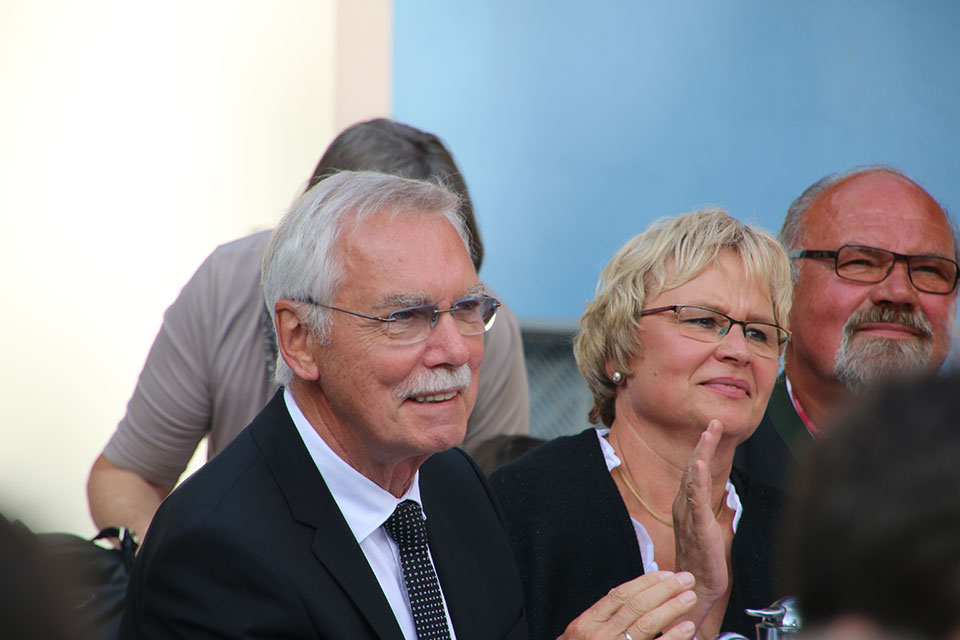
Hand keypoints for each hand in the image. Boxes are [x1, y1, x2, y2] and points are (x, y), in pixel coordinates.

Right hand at [558, 571, 697, 639]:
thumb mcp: (583, 632)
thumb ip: (605, 615)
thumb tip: (630, 594)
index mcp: (588, 622)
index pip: (621, 595)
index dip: (646, 582)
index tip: (666, 575)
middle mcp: (600, 635)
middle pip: (636, 606)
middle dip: (664, 589)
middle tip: (685, 579)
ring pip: (646, 624)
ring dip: (671, 608)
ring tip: (689, 597)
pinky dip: (671, 637)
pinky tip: (686, 627)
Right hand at [673, 419, 729, 630]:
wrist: (697, 586)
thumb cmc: (704, 560)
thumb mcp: (712, 528)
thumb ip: (715, 509)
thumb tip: (724, 493)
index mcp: (687, 504)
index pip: (696, 470)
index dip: (704, 449)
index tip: (712, 428)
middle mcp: (684, 505)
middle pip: (693, 467)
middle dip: (704, 443)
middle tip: (713, 422)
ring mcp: (689, 514)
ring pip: (693, 477)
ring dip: (701, 453)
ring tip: (708, 434)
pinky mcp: (697, 525)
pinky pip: (695, 498)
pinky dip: (696, 479)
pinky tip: (698, 464)